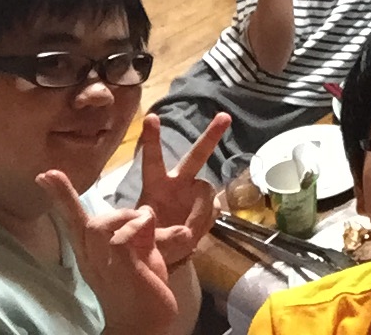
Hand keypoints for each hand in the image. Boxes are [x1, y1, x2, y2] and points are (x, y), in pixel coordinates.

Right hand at [37, 170, 177, 334]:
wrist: (143, 325)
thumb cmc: (142, 289)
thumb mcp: (139, 253)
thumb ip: (136, 231)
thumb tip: (144, 210)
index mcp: (93, 253)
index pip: (73, 221)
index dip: (61, 196)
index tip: (44, 174)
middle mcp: (92, 259)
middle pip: (83, 220)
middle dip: (90, 203)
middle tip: (134, 215)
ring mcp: (104, 265)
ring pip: (101, 224)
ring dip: (127, 219)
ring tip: (144, 234)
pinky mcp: (121, 269)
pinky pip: (121, 237)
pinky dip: (139, 230)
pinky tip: (149, 243)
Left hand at [136, 112, 231, 267]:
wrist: (162, 254)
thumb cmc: (147, 242)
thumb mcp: (145, 243)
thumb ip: (161, 238)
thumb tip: (186, 233)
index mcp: (155, 186)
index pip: (153, 160)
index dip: (152, 140)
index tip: (151, 117)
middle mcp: (177, 183)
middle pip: (195, 156)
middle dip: (210, 137)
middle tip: (225, 117)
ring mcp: (194, 193)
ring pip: (207, 191)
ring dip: (200, 212)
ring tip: (187, 233)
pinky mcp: (208, 206)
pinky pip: (214, 208)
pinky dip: (206, 221)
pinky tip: (196, 231)